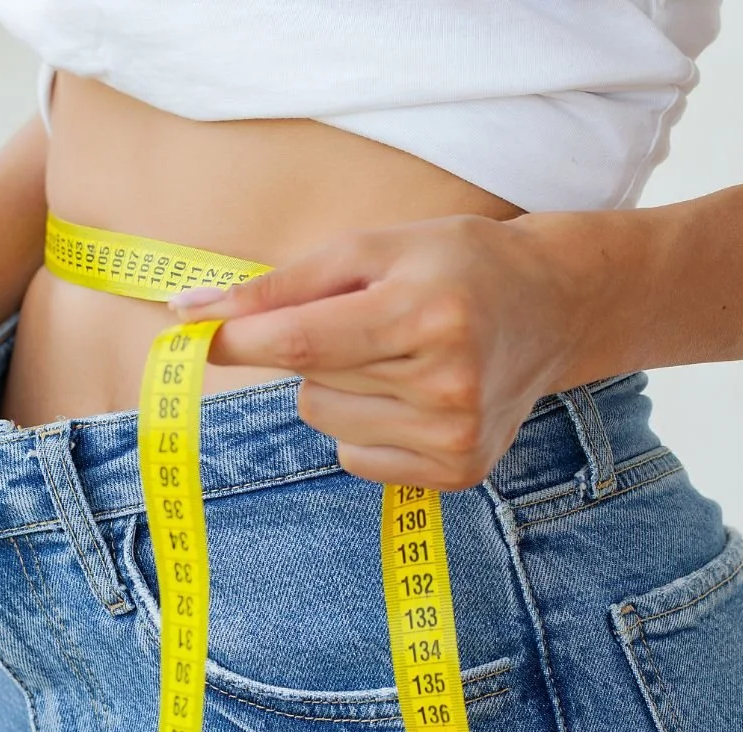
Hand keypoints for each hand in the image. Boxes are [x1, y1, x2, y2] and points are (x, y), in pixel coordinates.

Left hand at [170, 215, 589, 490]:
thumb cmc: (454, 265)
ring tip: (401, 355)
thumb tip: (188, 312)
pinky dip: (365, 423)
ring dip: (342, 386)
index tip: (188, 333)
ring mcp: (455, 435)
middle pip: (311, 380)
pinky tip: (414, 393)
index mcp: (427, 312)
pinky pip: (354, 455)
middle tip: (376, 318)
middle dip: (315, 346)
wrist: (555, 306)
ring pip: (326, 418)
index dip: (236, 341)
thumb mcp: (373, 248)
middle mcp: (447, 382)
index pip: (301, 342)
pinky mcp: (458, 471)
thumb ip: (281, 283)